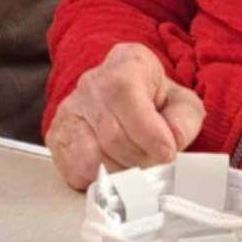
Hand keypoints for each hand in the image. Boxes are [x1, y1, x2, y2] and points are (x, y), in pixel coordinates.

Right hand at [46, 42, 205, 190]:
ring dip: (122, 171)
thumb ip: (184, 119)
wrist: (128, 101)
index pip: (126, 95)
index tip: (167, 152)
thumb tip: (173, 140)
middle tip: (156, 163)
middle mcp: (92, 83)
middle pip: (112, 134)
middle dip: (141, 158)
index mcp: (127, 63)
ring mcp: (70, 110)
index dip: (148, 131)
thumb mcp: (182, 103)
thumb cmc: (156, 101)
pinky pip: (76, 170)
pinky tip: (117, 166)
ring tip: (138, 165)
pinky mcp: (58, 137)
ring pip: (92, 157)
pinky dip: (102, 178)